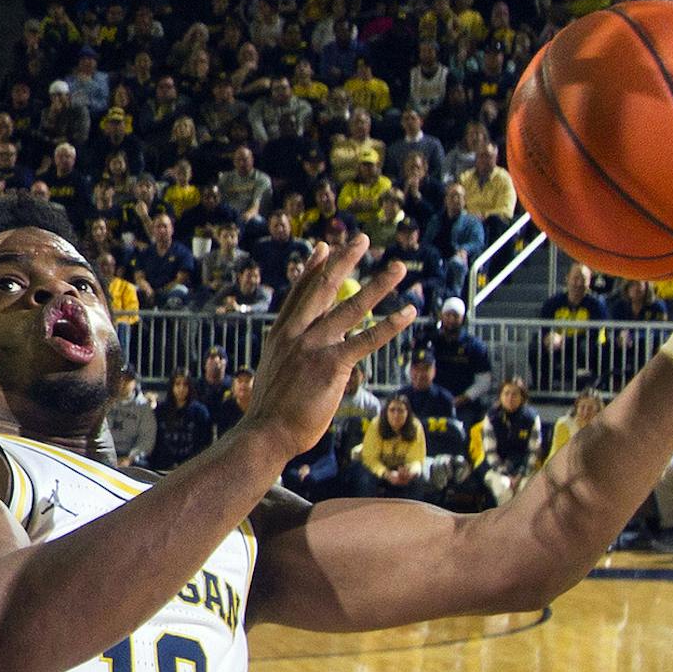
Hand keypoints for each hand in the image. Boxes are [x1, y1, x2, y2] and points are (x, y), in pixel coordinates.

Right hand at [242, 233, 413, 465]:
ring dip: (378, 284)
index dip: (313, 268)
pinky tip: (407, 313)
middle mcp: (296, 333)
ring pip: (351, 306)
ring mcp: (314, 346)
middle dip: (344, 260)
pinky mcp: (332, 365)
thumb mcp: (275, 373)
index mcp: (281, 334)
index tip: (324, 246)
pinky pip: (366, 340)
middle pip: (324, 287)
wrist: (265, 433)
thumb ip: (291, 357)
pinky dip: (389, 325)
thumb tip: (304, 358)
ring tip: (398, 267)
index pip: (300, 293)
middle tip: (361, 238)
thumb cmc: (271, 412)